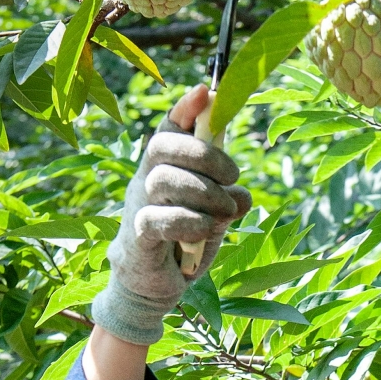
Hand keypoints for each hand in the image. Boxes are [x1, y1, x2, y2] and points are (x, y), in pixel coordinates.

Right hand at [91, 85, 250, 346]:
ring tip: (226, 211)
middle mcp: (146, 181)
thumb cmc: (185, 241)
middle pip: (163, 146)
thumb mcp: (215, 216)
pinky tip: (208, 230)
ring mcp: (137, 207)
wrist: (154, 287)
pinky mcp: (137, 237)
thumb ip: (229, 201)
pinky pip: (158, 219)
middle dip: (204, 154)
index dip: (185, 108)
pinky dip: (190, 222)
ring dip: (204, 192)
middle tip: (233, 176)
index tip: (207, 92)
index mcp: (165, 167)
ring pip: (163, 179)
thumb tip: (242, 197)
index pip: (170, 128)